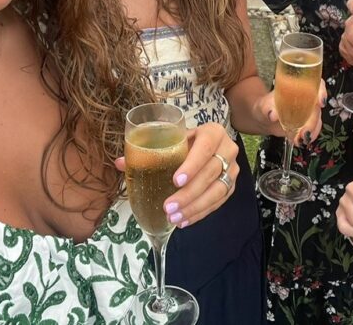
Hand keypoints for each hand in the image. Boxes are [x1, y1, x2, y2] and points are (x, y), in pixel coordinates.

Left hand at [115, 122, 237, 227]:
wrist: (208, 144)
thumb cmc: (185, 141)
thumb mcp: (171, 139)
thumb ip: (147, 150)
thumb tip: (120, 163)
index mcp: (212, 132)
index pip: (205, 147)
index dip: (192, 165)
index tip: (176, 181)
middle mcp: (227, 149)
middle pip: (210, 173)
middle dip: (189, 193)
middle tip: (168, 207)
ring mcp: (232, 169)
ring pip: (217, 191)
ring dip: (194, 207)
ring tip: (174, 218)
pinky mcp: (231, 186)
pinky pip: (219, 202)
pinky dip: (200, 213)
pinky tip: (184, 221)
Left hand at [259, 81, 325, 145]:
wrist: (266, 118)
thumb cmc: (266, 107)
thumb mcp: (264, 106)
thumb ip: (268, 108)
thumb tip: (273, 115)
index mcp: (299, 87)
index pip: (316, 84)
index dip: (322, 91)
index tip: (321, 102)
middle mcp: (307, 98)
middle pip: (317, 107)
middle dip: (313, 121)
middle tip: (304, 132)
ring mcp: (309, 111)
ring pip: (317, 119)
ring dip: (312, 131)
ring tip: (300, 140)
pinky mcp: (308, 123)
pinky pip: (314, 129)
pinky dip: (309, 136)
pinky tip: (300, 141)